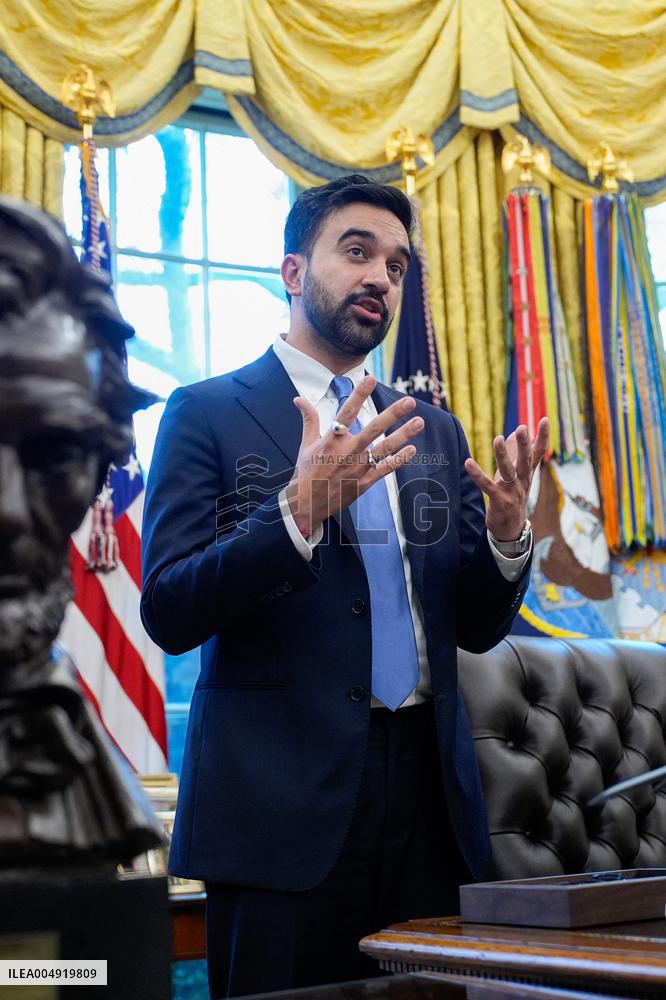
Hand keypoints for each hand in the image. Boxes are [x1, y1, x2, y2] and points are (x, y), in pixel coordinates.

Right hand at [286, 375, 423, 533]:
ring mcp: (358, 468)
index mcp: (331, 440)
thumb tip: (299, 398)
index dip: (359, 395)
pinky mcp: (364, 483)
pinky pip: (385, 469)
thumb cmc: (307, 472)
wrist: (307, 504)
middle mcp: (347, 452)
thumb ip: (309, 419)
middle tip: (410, 401)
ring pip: (385, 449)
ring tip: (419, 421)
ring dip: (404, 435)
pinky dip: (399, 460)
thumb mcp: (306, 444)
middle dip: (393, 414)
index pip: (347, 412)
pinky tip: (412, 449)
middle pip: (373, 429)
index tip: (371, 379)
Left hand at [464, 417, 548, 541]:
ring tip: (498, 439)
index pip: (538, 453)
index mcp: (528, 473)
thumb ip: (516, 455)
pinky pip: (487, 486)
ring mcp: (512, 492)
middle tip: (522, 428)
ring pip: (508, 471)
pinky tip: (468, 462)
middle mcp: (523, 481)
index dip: (542, 437)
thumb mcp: (517, 476)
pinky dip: (477, 474)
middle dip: (524, 444)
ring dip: (503, 455)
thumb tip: (514, 433)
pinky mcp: (499, 500)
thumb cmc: (513, 497)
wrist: (511, 529)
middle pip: (525, 460)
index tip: (543, 419)